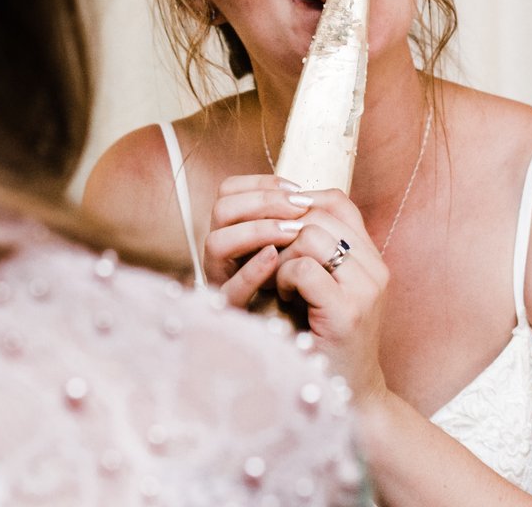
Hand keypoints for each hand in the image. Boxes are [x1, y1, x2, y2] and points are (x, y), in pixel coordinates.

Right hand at [204, 174, 312, 303]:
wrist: (307, 347)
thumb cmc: (306, 295)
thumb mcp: (301, 253)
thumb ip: (298, 225)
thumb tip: (314, 195)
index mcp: (235, 234)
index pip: (230, 191)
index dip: (261, 184)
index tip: (296, 189)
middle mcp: (222, 256)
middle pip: (221, 208)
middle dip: (263, 201)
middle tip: (299, 207)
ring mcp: (222, 283)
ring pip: (216, 242)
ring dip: (256, 229)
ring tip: (292, 232)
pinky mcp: (232, 314)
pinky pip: (230, 288)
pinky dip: (251, 269)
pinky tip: (274, 259)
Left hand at [205, 177, 389, 404]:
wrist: (350, 395)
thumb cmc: (325, 339)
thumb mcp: (324, 287)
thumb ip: (314, 252)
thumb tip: (279, 212)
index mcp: (370, 257)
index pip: (337, 200)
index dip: (299, 204)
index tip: (275, 227)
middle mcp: (374, 268)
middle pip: (319, 214)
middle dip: (282, 231)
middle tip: (269, 258)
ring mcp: (365, 289)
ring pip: (310, 236)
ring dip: (282, 255)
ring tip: (279, 281)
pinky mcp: (348, 312)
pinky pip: (304, 269)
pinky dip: (283, 278)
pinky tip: (283, 296)